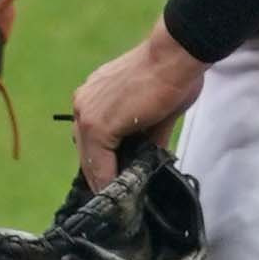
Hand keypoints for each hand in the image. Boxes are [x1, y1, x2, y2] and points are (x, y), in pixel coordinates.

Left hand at [66, 26, 208, 185]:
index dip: (102, 164)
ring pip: (90, 160)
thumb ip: (146, 139)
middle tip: (116, 198)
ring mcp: (87, 114)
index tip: (115, 184)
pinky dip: (109, 181)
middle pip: (87, 152)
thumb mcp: (154, 113)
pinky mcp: (98, 126)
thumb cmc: (171, 76)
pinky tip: (121, 193)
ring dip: (105, 183)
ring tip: (118, 202)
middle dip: (102, 176)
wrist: (175, 57)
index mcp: (93, 97)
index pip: (91, 140)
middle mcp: (83, 104)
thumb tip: (148, 161)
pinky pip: (99, 163)